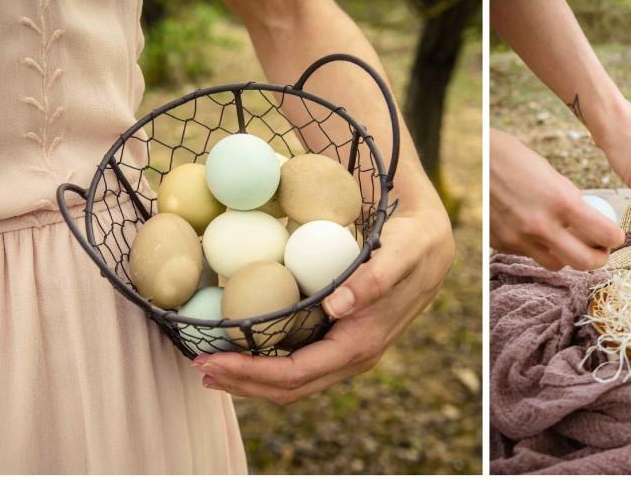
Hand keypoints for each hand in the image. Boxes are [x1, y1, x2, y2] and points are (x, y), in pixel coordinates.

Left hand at [192, 197, 453, 404]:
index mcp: (361, 344)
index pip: (296, 373)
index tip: (211, 360)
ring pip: (291, 381)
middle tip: (197, 365)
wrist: (432, 243)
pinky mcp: (339, 339)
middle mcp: (352, 357)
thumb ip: (375, 278)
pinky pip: (298, 362)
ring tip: (209, 363)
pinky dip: (264, 361)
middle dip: (241, 382)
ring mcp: (345, 351)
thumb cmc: (415, 242)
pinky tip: (240, 344)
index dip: (250, 374)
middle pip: (288, 388)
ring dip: (249, 378)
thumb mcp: (403, 250)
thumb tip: (339, 305)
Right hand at [490, 128, 624, 270]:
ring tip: (568, 242)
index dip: (615, 238)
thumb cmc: (513, 158)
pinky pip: (529, 255)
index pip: (604, 235)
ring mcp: (519, 238)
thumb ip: (569, 199)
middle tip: (600, 250)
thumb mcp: (550, 174)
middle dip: (598, 259)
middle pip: (584, 262)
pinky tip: (536, 231)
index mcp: (560, 202)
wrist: (472, 159)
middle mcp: (541, 226)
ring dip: (567, 257)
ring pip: (556, 264)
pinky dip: (539, 248)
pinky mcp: (502, 243)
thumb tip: (588, 217)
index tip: (615, 235)